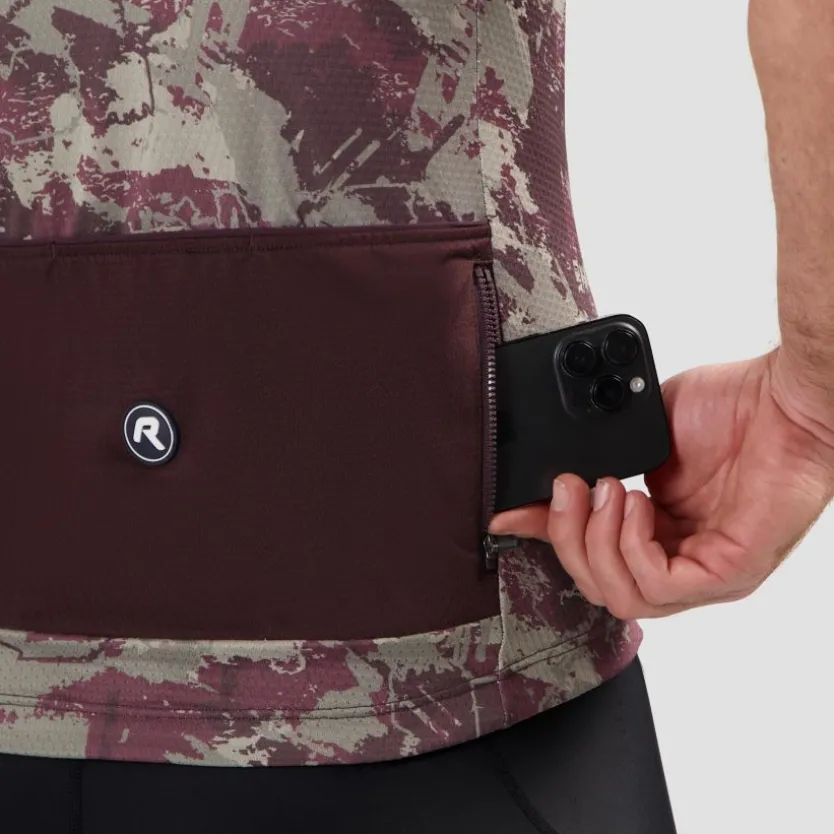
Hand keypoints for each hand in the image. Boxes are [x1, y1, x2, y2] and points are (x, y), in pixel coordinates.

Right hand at [488, 349, 833, 618]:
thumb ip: (595, 463)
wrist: (785, 396)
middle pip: (597, 587)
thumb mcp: (639, 439)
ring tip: (608, 489)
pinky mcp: (730, 573)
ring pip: (620, 598)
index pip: (591, 556)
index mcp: (660, 531)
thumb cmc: (730, 409)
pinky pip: (656, 587)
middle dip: (566, 537)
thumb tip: (546, 479)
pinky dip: (631, 546)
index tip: (510, 513)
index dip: (547, 537)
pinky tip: (637, 504)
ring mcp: (707, 574)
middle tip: (567, 488)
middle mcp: (681, 558)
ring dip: (596, 542)